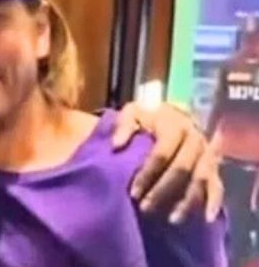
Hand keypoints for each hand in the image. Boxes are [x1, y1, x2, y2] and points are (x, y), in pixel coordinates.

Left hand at [112, 102, 222, 223]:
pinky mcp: (214, 166)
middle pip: (181, 169)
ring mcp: (207, 153)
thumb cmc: (149, 118)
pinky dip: (214, 202)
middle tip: (145, 208)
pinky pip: (217, 185)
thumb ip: (124, 125)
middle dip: (163, 190)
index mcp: (175, 125)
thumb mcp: (133, 113)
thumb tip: (116, 144)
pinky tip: (206, 218)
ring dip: (187, 201)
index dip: (148, 173)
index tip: (133, 192)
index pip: (161, 152)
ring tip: (171, 219)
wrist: (173, 115)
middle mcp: (195, 139)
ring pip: (200, 180)